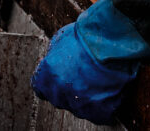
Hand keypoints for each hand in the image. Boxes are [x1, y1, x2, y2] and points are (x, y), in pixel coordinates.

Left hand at [30, 0, 149, 122]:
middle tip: (80, 76)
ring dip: (84, 98)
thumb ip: (52, 56)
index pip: (40, 88)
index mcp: (45, 77)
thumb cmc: (85, 36)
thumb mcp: (59, 40)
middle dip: (66, 88)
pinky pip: (97, 114)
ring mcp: (78, 104)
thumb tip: (52, 61)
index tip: (58, 75)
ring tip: (96, 82)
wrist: (109, 41)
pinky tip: (105, 94)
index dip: (50, 81)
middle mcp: (58, 93)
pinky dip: (101, 107)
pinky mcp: (98, 110)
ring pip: (78, 107)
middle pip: (58, 98)